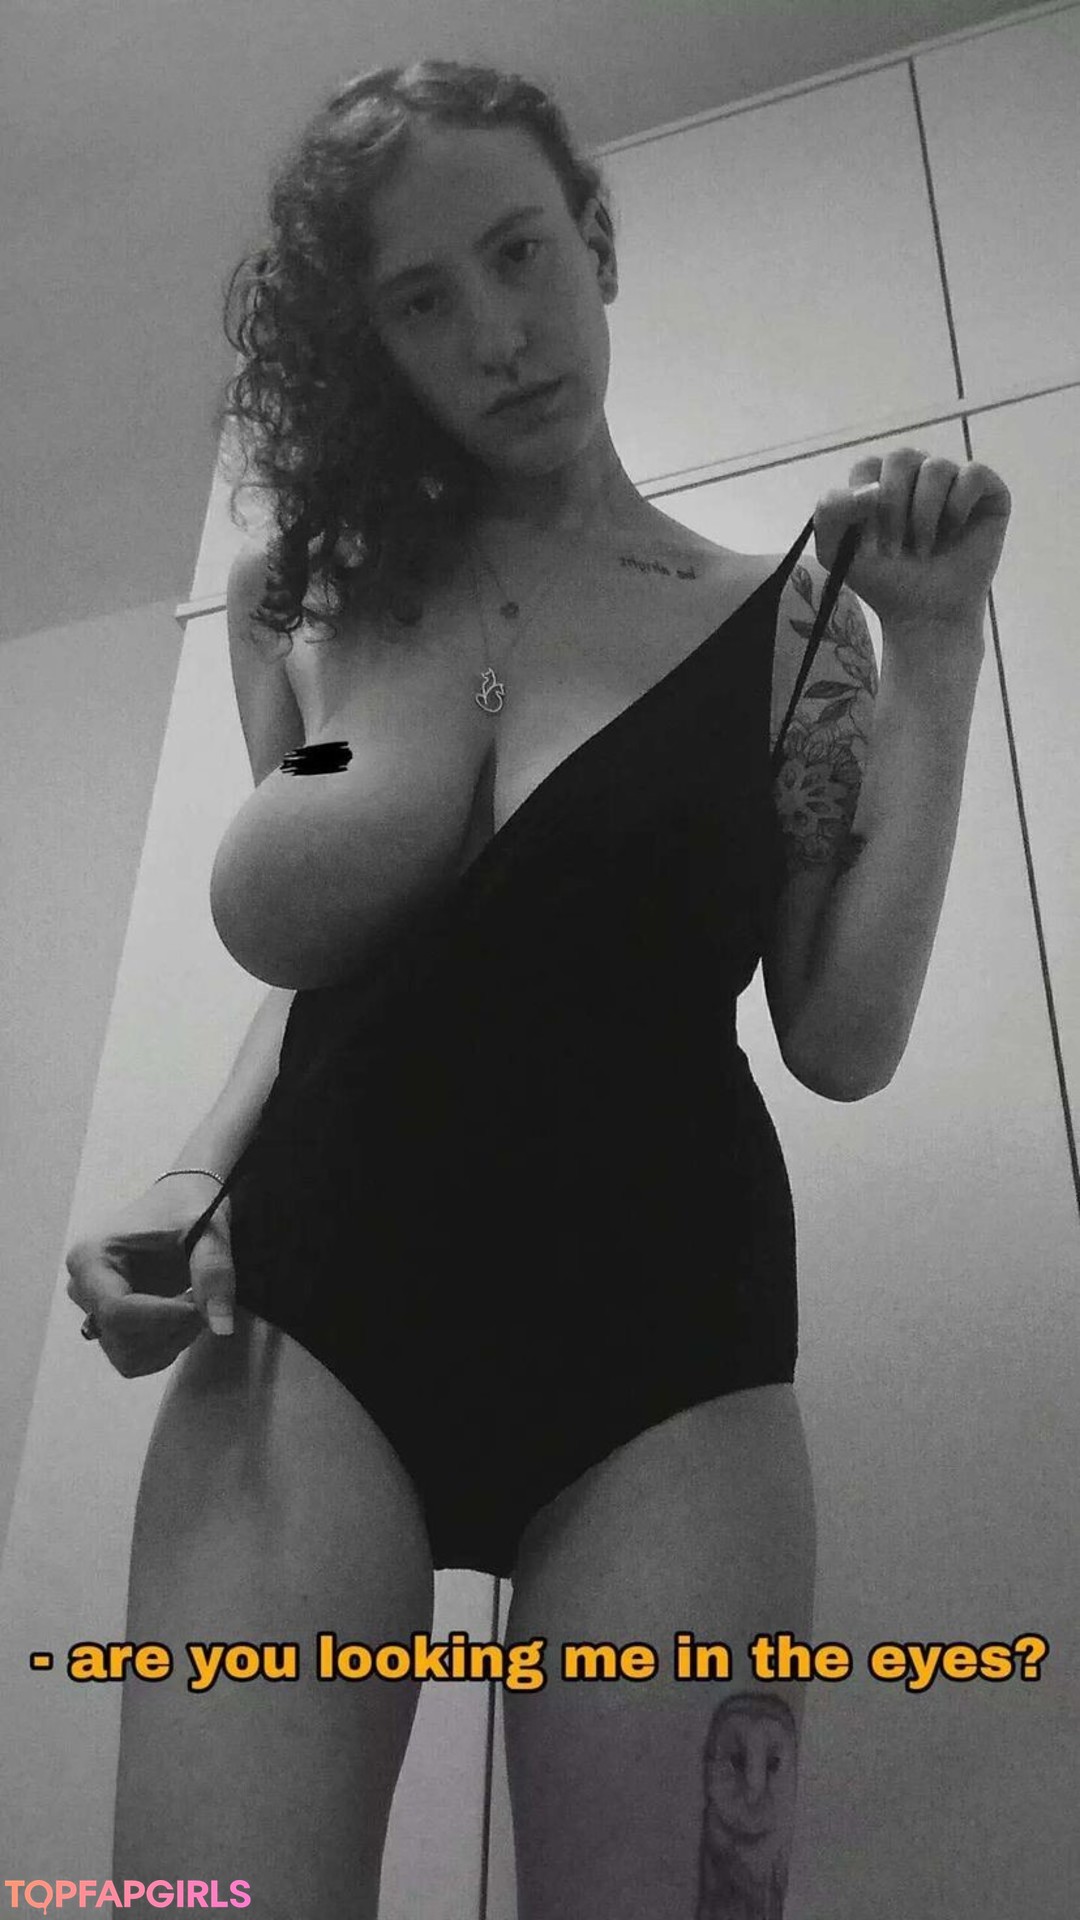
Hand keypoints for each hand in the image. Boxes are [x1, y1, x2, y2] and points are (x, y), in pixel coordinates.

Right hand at [65, 1175, 235, 1378]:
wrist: (181, 1201)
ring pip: (128, 1356)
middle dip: (172, 1328)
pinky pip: (134, 1358)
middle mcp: (82, 1286)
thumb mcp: (208, 1230)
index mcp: (91, 1256)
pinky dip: (166, 1346)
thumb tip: (221, 1326)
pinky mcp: (110, 1324)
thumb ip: (214, 1273)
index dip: (164, 1318)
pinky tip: (182, 1316)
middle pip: (122, 1338)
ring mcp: (93, 1308)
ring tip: (194, 1305)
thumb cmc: (188, 1206)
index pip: (117, 1310)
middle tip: (202, 1298)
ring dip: (171, 1340)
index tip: (200, 1306)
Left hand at [814, 448, 1011, 637]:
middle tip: (895, 549)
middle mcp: (917, 474)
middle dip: (893, 508)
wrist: (924, 614)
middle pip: (902, 458)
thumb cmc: (883, 581)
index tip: (869, 542)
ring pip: (937, 467)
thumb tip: (871, 488)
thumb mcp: (834, 549)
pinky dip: (958, 506)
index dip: (866, 504)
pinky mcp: (987, 492)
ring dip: (925, 515)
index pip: (868, 465)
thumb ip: (829, 510)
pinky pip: (974, 474)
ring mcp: (953, 480)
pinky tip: (954, 532)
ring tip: (923, 549)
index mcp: (881, 480)